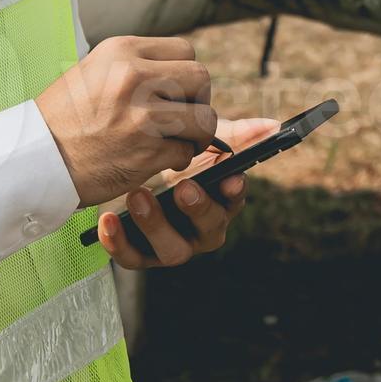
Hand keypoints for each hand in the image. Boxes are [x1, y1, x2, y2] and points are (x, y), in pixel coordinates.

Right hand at [36, 35, 217, 205]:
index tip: (177, 93)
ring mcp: (141, 115)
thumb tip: (175, 71)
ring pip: (204, 119)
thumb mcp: (93, 71)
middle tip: (183, 118)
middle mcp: (134, 77)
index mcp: (122, 51)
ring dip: (195, 134)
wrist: (36, 158)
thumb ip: (133, 65)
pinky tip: (156, 159)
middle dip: (199, 101)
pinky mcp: (145, 152)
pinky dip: (176, 159)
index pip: (185, 50)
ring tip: (175, 141)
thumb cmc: (62, 117)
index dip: (187, 75)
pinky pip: (185, 152)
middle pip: (201, 78)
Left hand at [87, 114, 280, 270]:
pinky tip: (107, 220)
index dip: (234, 192)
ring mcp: (170, 243)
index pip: (233, 200)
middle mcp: (200, 228)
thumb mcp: (198, 144)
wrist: (124, 169)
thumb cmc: (173, 159)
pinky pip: (132, 256)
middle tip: (183, 186)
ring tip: (138, 195)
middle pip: (209, 228)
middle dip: (199, 209)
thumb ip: (231, 135)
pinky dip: (120, 242)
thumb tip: (273, 125)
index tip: (231, 178)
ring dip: (157, 224)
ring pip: (173, 250)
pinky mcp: (139, 252)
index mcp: (219, 200)